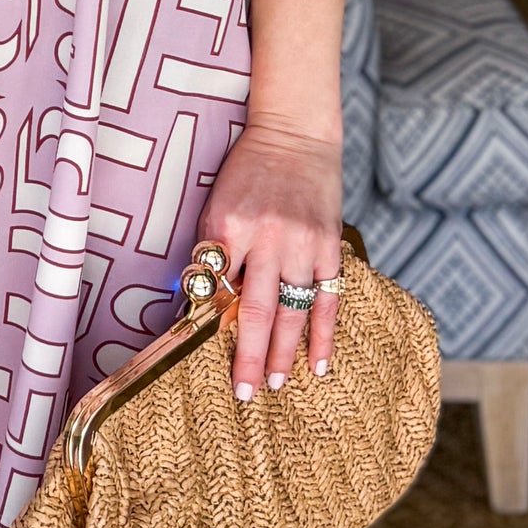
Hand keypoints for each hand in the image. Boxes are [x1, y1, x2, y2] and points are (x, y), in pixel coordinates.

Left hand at [198, 120, 342, 400]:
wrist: (294, 135)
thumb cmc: (246, 172)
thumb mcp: (215, 204)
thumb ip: (209, 250)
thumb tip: (199, 301)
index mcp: (231, 227)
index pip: (218, 286)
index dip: (212, 326)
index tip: (205, 361)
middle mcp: (267, 239)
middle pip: (255, 309)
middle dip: (248, 355)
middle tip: (244, 393)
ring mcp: (302, 244)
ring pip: (292, 311)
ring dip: (283, 352)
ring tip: (274, 385)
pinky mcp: (328, 246)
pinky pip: (327, 299)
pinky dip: (324, 334)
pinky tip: (319, 364)